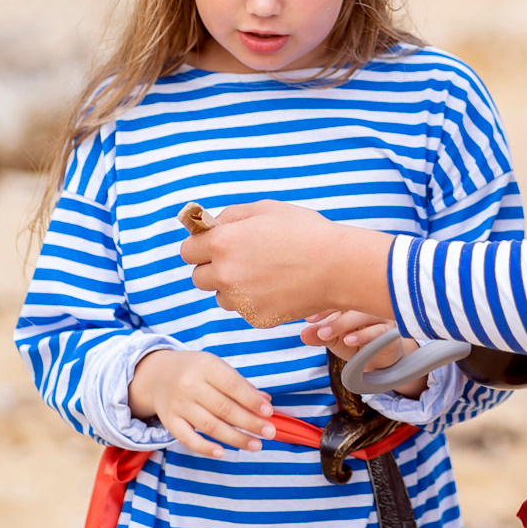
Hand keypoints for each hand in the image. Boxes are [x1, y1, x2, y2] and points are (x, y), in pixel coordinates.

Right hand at [128, 348, 275, 457]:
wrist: (158, 375)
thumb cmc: (197, 371)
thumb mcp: (217, 368)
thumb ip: (241, 385)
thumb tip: (265, 402)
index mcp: (205, 366)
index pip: (232, 385)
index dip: (252, 400)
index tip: (269, 412)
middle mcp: (189, 385)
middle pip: (224, 408)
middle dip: (249, 422)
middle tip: (269, 433)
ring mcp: (178, 404)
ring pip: (209, 426)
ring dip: (235, 438)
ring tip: (256, 445)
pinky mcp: (170, 421)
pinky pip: (187, 438)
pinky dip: (205, 448)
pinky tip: (222, 453)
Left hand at [180, 200, 397, 327]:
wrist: (339, 267)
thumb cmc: (306, 233)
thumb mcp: (267, 209)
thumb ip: (233, 216)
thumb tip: (212, 224)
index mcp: (222, 243)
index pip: (187, 251)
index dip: (201, 247)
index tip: (214, 246)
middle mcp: (224, 274)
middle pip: (198, 278)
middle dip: (214, 269)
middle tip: (242, 260)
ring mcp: (240, 300)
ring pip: (221, 297)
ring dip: (233, 288)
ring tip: (265, 275)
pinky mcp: (256, 318)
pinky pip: (244, 310)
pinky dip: (255, 302)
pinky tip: (278, 288)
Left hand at [304, 312, 427, 398]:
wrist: (379, 359)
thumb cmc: (356, 341)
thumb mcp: (333, 340)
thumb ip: (318, 336)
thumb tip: (303, 334)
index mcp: (354, 300)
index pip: (338, 296)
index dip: (322, 306)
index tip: (308, 318)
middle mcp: (368, 304)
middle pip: (351, 301)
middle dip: (332, 314)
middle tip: (317, 329)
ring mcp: (381, 315)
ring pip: (364, 314)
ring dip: (343, 324)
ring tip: (326, 335)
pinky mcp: (392, 330)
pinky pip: (378, 330)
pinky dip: (363, 335)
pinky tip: (348, 340)